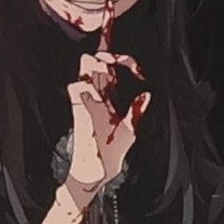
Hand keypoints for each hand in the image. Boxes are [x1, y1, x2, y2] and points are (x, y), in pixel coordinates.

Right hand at [64, 41, 148, 198]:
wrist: (98, 169)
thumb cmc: (111, 150)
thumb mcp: (130, 129)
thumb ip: (137, 111)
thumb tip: (147, 94)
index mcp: (109, 97)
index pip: (112, 69)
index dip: (120, 58)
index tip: (135, 66)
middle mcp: (97, 96)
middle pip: (96, 63)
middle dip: (105, 55)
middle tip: (111, 57)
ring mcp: (87, 103)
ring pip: (85, 74)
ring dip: (93, 66)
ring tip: (102, 64)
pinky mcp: (80, 114)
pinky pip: (77, 95)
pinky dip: (83, 88)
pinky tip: (89, 87)